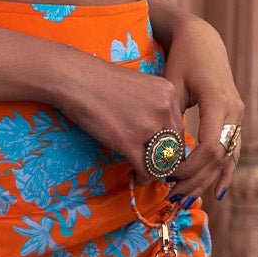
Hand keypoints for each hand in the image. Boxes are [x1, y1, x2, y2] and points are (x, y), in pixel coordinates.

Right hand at [58, 58, 187, 186]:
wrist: (78, 80)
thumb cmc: (102, 81)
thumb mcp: (140, 87)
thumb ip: (153, 105)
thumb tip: (157, 131)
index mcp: (168, 92)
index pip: (179, 126)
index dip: (171, 142)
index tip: (161, 150)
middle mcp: (164, 108)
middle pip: (175, 144)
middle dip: (166, 159)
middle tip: (155, 165)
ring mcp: (148, 126)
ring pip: (163, 159)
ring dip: (155, 171)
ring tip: (145, 173)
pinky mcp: (129, 142)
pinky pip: (146, 168)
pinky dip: (142, 177)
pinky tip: (135, 176)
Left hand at [163, 16, 244, 203]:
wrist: (203, 41)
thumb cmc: (182, 60)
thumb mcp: (171, 85)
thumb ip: (170, 117)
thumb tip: (160, 152)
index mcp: (218, 102)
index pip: (209, 146)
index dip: (190, 167)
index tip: (168, 176)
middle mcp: (234, 111)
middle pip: (219, 157)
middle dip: (196, 179)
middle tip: (173, 195)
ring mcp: (238, 115)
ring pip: (227, 157)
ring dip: (207, 179)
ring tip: (186, 198)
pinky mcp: (236, 118)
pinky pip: (233, 150)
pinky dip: (225, 171)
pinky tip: (217, 190)